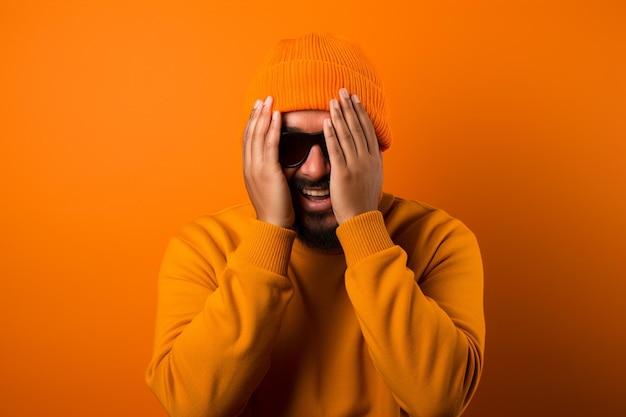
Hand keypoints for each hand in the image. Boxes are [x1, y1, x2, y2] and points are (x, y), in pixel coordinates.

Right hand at [243, 96, 294, 227]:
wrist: (274, 224)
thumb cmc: (277, 207)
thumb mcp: (275, 183)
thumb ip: (280, 168)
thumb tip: (292, 157)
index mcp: (249, 169)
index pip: (248, 140)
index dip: (252, 123)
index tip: (257, 109)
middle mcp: (249, 166)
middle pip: (250, 134)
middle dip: (256, 115)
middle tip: (261, 99)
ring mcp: (256, 168)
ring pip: (258, 136)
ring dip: (263, 116)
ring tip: (269, 101)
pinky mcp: (267, 171)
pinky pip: (269, 144)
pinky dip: (272, 128)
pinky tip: (277, 116)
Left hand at [324, 88, 382, 224]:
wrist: (361, 220)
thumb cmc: (364, 201)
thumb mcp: (374, 178)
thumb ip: (373, 162)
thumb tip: (374, 150)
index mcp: (375, 159)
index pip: (367, 130)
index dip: (361, 112)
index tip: (355, 98)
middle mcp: (367, 159)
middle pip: (358, 128)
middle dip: (349, 108)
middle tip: (342, 90)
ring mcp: (356, 166)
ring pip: (347, 135)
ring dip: (339, 116)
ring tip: (332, 101)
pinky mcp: (343, 174)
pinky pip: (336, 150)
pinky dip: (331, 135)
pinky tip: (326, 122)